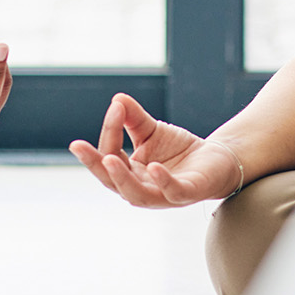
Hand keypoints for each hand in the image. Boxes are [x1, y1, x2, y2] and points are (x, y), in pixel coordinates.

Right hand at [67, 93, 241, 207]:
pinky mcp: (187, 193)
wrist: (216, 160)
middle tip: (78, 146)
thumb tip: (117, 99)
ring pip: (136, 194)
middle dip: (95, 164)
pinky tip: (154, 167)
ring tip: (111, 159)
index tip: (115, 107)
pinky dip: (162, 181)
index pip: (110, 154)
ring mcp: (163, 195)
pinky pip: (172, 191)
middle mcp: (141, 189)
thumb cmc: (179, 149)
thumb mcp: (152, 130)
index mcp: (129, 174)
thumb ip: (134, 118)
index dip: (110, 130)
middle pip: (112, 181)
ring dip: (121, 178)